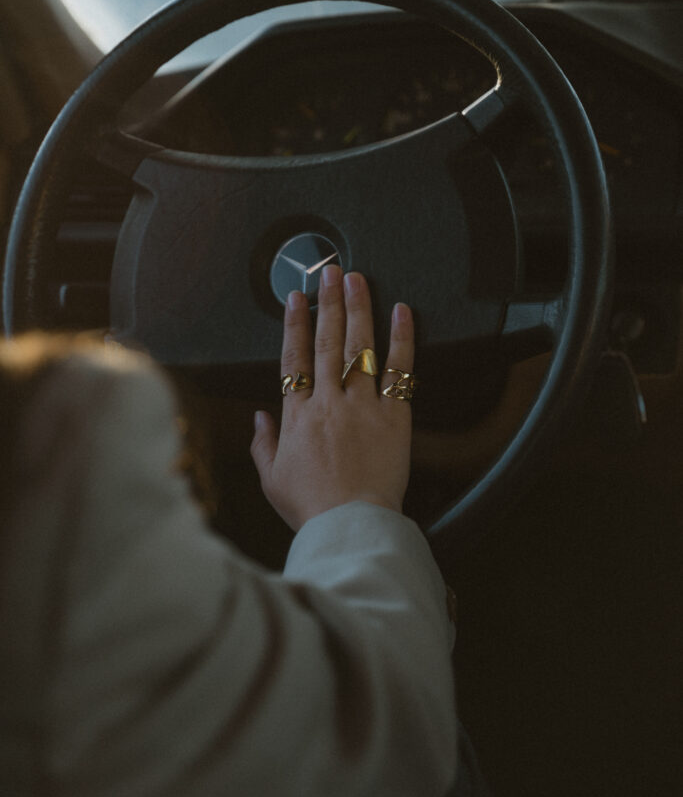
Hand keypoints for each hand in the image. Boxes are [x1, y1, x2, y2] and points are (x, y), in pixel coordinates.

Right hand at [251, 266, 413, 530]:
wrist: (350, 524)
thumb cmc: (311, 507)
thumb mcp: (271, 479)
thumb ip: (263, 443)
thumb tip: (258, 416)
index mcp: (298, 416)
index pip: (293, 359)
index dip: (294, 324)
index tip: (296, 298)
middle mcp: (329, 403)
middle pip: (326, 342)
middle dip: (328, 303)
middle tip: (330, 272)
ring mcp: (363, 407)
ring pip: (359, 347)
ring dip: (359, 309)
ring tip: (357, 279)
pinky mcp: (395, 418)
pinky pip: (398, 371)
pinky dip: (401, 339)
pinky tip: (402, 312)